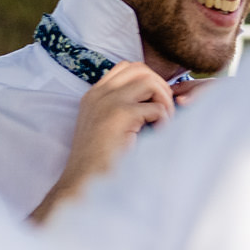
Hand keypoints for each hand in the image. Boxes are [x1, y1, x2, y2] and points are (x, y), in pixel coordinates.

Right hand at [31, 62, 174, 222]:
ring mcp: (108, 102)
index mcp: (95, 94)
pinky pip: (156, 108)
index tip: (155, 103)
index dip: (149, 80)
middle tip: (163, 112)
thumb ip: (124, 106)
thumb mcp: (109, 125)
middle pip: (140, 69)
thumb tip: (159, 94)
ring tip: (162, 122)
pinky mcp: (119, 115)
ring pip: (150, 82)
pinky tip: (159, 134)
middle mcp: (99, 94)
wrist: (85, 181)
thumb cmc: (102, 159)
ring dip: (164, 101)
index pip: (127, 67)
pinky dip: (164, 120)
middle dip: (160, 87)